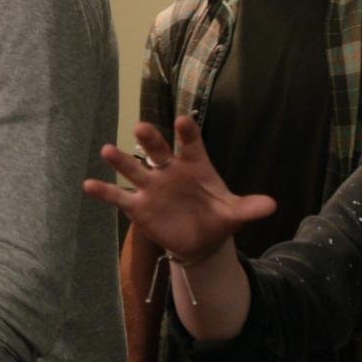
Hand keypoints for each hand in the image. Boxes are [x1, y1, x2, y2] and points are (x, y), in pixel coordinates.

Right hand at [83, 117, 277, 263]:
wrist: (199, 240)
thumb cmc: (216, 216)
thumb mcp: (235, 213)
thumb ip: (249, 207)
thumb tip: (272, 206)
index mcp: (194, 164)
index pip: (190, 143)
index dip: (187, 132)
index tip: (183, 121)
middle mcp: (169, 170)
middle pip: (157, 151)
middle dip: (150, 139)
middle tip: (141, 127)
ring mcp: (151, 187)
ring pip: (134, 169)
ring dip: (120, 160)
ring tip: (107, 150)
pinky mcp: (138, 206)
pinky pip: (119, 196)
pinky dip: (104, 191)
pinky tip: (88, 184)